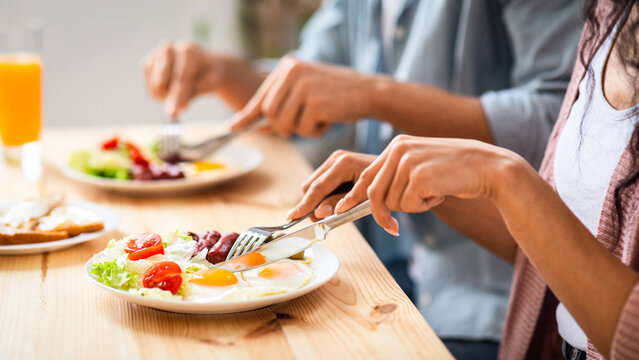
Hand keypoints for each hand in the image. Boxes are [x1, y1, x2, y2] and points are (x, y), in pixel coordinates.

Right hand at [143, 42, 237, 115]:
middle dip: (171, 97)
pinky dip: (161, 95)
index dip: (178, 97)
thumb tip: (172, 112)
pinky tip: (173, 89)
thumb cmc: (209, 75)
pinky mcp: (147, 64)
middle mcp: (168, 49)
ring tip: (182, 91)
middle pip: (160, 83)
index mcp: (187, 51)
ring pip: (154, 88)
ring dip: (168, 97)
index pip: (180, 78)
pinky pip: (151, 90)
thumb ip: (191, 96)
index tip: (174, 112)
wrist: (206, 64)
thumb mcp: (209, 85)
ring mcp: (155, 55)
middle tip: (185, 105)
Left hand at [229, 56, 381, 137]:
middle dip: (282, 127)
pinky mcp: (316, 102)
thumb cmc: (334, 95)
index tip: (232, 128)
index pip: (261, 97)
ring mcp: (304, 86)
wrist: (368, 91)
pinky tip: (328, 120)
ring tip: (318, 120)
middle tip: (301, 126)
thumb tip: (254, 127)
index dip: (246, 115)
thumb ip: (280, 107)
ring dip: (300, 130)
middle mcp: (292, 71)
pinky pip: (304, 130)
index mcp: (287, 66)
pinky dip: (315, 132)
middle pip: (270, 113)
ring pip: (285, 124)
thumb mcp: (304, 94)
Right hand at [287, 150, 376, 220]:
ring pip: (313, 185)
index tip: (292, 217)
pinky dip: (323, 196)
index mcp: (343, 163)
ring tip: (335, 212)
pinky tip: (338, 203)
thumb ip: (341, 204)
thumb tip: (319, 213)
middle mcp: (335, 158)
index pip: (317, 187)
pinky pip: (320, 184)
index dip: (304, 204)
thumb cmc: (384, 184)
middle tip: (319, 222)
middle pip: (310, 186)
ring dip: (318, 202)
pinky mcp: (334, 165)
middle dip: (310, 205)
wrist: (396, 169)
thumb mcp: (366, 198)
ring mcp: (334, 160)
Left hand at [335, 135, 519, 234]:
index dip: (353, 196)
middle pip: (374, 193)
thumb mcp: (421, 165)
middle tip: (393, 228)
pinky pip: (408, 206)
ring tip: (434, 191)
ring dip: (413, 206)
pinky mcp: (419, 176)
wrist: (488, 167)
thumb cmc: (455, 171)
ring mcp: (408, 162)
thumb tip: (373, 199)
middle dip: (381, 215)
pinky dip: (424, 206)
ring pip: (392, 202)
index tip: (342, 210)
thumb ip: (397, 175)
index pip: (367, 175)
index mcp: (397, 146)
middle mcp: (398, 150)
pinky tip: (440, 192)